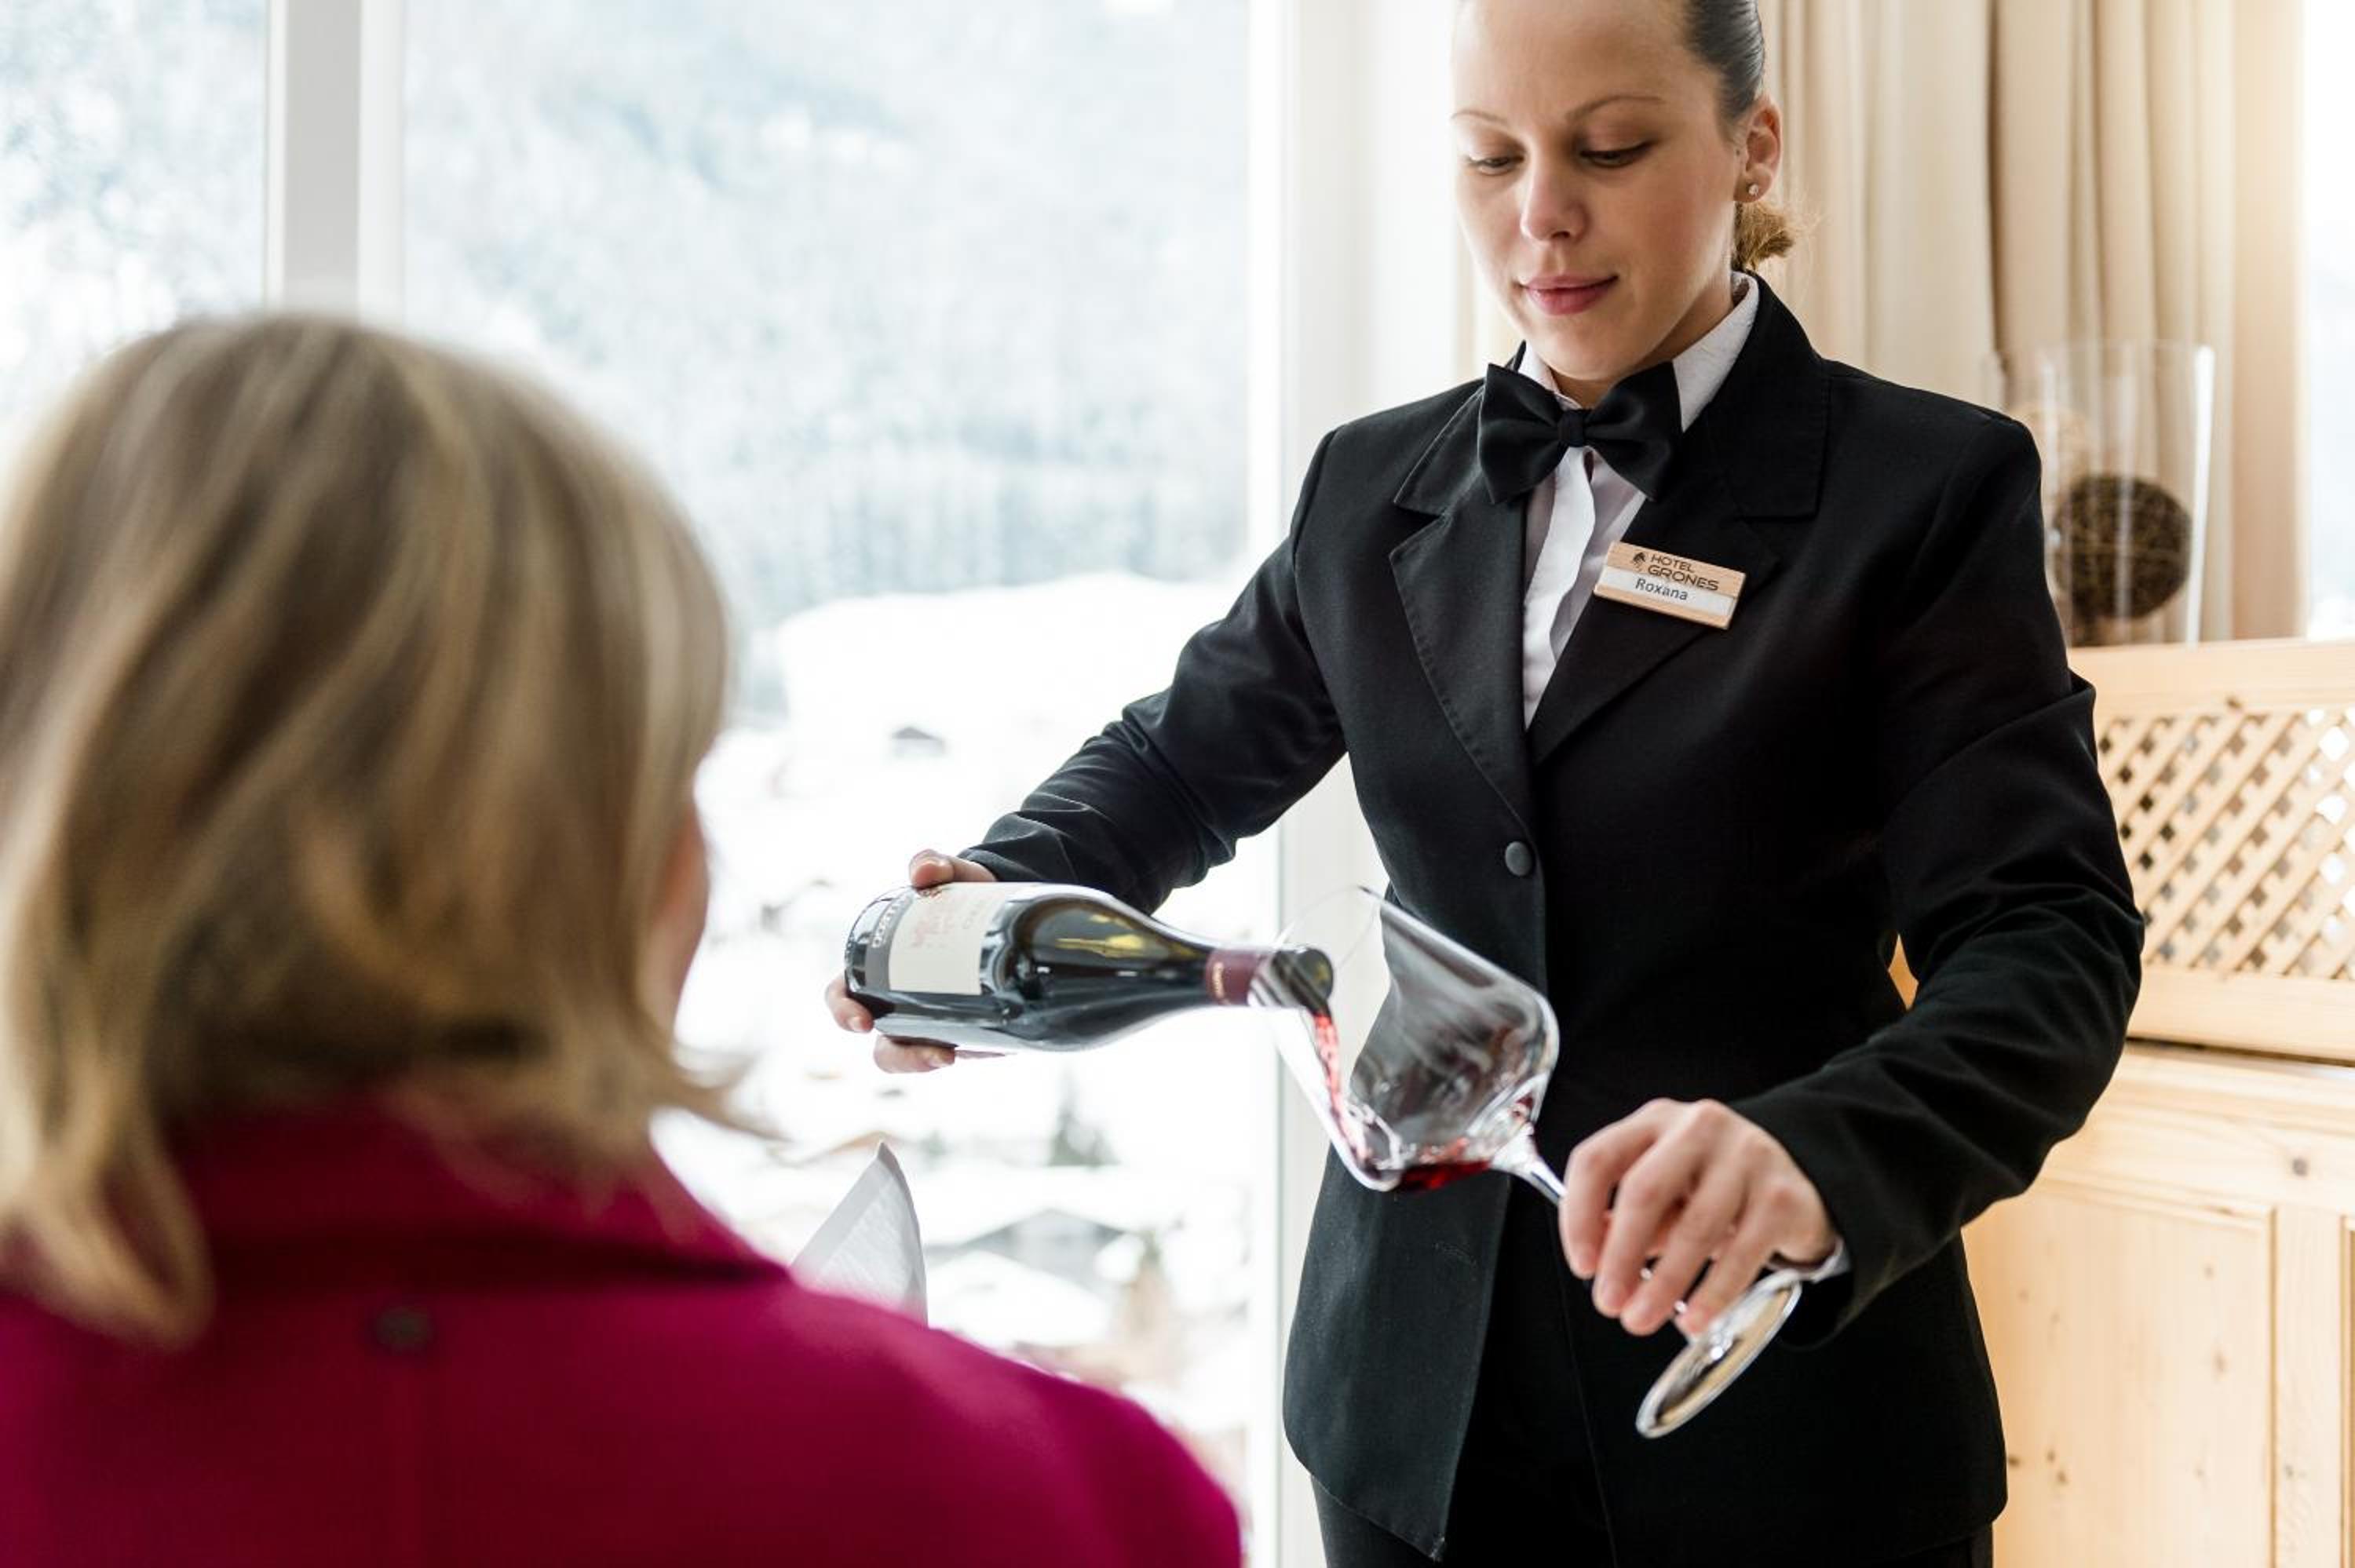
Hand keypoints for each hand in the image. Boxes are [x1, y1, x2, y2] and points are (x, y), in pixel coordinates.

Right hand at [822, 849, 1000, 1073]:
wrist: (1007, 903)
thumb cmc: (961, 890)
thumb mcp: (951, 875)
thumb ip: (934, 865)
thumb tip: (923, 873)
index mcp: (877, 966)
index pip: (844, 995)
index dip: (843, 1010)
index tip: (862, 1020)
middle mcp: (899, 1000)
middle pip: (881, 1045)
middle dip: (897, 1057)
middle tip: (928, 1052)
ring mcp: (933, 1019)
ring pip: (915, 1055)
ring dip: (925, 1063)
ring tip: (950, 1056)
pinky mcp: (969, 1028)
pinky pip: (960, 1049)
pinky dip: (973, 1053)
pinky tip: (992, 1048)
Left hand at [1558, 1098, 1836, 1338]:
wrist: (1794, 1181)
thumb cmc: (1710, 1189)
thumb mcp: (1664, 1193)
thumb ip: (1626, 1219)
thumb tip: (1596, 1261)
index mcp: (1654, 1121)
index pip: (1598, 1159)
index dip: (1579, 1215)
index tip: (1581, 1265)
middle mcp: (1698, 1127)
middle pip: (1644, 1191)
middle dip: (1620, 1255)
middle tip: (1608, 1303)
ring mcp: (1745, 1156)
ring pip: (1695, 1226)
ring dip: (1664, 1282)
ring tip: (1642, 1319)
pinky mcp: (1781, 1196)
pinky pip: (1743, 1253)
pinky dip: (1713, 1293)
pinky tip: (1695, 1319)